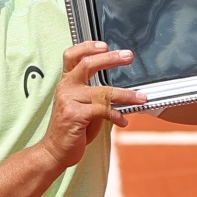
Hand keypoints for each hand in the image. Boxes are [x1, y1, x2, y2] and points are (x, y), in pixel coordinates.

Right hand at [40, 40, 147, 167]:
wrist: (55, 151)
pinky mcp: (74, 115)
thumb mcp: (82, 106)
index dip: (87, 47)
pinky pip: (103, 110)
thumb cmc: (72, 129)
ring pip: (103, 91)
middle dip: (110, 58)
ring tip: (141, 97)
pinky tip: (123, 121)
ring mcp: (68, 100)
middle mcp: (65, 87)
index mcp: (66, 82)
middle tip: (128, 56)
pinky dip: (117, 115)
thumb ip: (96, 95)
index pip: (72, 56)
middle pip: (87, 64)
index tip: (104, 45)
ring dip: (126, 95)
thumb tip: (123, 91)